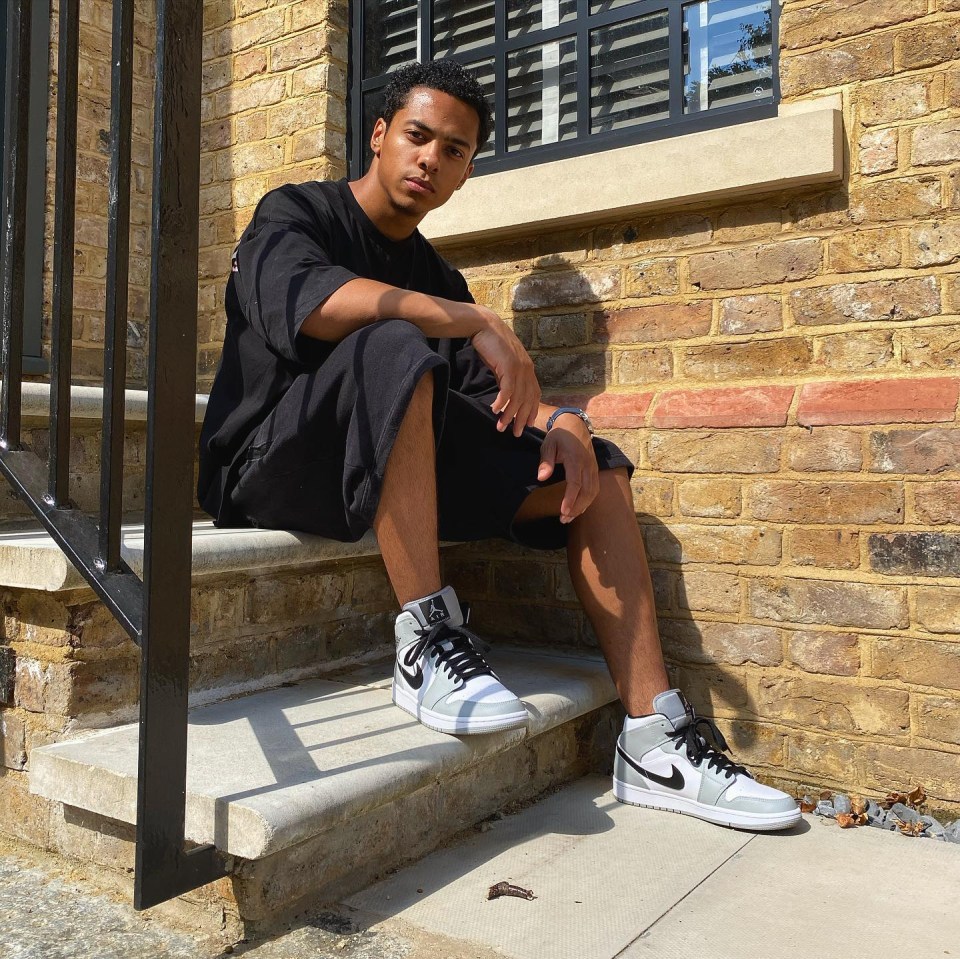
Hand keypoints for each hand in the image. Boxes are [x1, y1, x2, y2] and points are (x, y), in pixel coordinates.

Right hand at [469, 310, 541, 436]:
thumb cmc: (492, 343)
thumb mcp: (504, 362)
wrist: (485, 325)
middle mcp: (527, 369)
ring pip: (517, 398)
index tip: (526, 424)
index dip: (531, 410)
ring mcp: (519, 368)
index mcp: (528, 368)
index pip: (534, 394)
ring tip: (501, 427)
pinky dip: (501, 402)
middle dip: (522, 419)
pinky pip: (507, 390)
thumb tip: (505, 392)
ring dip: (509, 415)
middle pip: (527, 400)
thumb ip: (508, 375)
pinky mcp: (508, 366)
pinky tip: (494, 411)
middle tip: (516, 433)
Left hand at [537, 416, 599, 523]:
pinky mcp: (594, 469)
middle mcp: (587, 464)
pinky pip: (595, 488)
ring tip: (569, 517)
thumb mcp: (548, 445)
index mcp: (575, 458)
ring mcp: (593, 467)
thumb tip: (541, 478)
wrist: (575, 424)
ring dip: (582, 506)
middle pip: (586, 491)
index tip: (563, 511)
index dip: (570, 499)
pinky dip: (588, 500)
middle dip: (576, 507)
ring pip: (593, 491)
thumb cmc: (559, 435)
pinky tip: (578, 508)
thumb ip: (546, 462)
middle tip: (563, 519)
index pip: (575, 483)